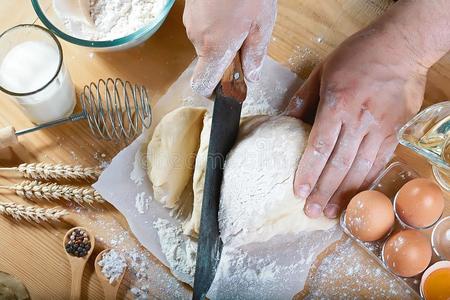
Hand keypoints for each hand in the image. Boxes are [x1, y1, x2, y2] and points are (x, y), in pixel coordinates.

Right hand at [183, 0, 276, 96]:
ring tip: (241, 18)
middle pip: (208, 62)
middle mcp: (197, 37)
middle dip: (227, 57)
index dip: (214, 92)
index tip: (228, 87)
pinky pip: (203, 26)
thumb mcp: (262, 22)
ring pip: (207, 42)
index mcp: (214, 47)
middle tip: (247, 40)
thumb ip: (256, 53)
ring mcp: (190, 21)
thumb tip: (252, 76)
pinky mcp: (190, 9)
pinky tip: (231, 8)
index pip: (203, 85)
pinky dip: (216, 24)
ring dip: (223, 38)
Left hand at [286, 26, 427, 218]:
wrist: (401, 46)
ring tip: (331, 212)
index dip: (308, 172)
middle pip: (339, 163)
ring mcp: (380, 127)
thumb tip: (285, 121)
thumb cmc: (357, 55)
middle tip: (311, 212)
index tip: (298, 191)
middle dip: (323, 190)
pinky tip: (356, 195)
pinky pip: (379, 161)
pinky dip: (366, 181)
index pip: (320, 146)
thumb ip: (303, 99)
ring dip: (345, 193)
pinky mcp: (395, 131)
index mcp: (337, 103)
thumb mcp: (321, 71)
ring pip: (360, 167)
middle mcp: (359, 119)